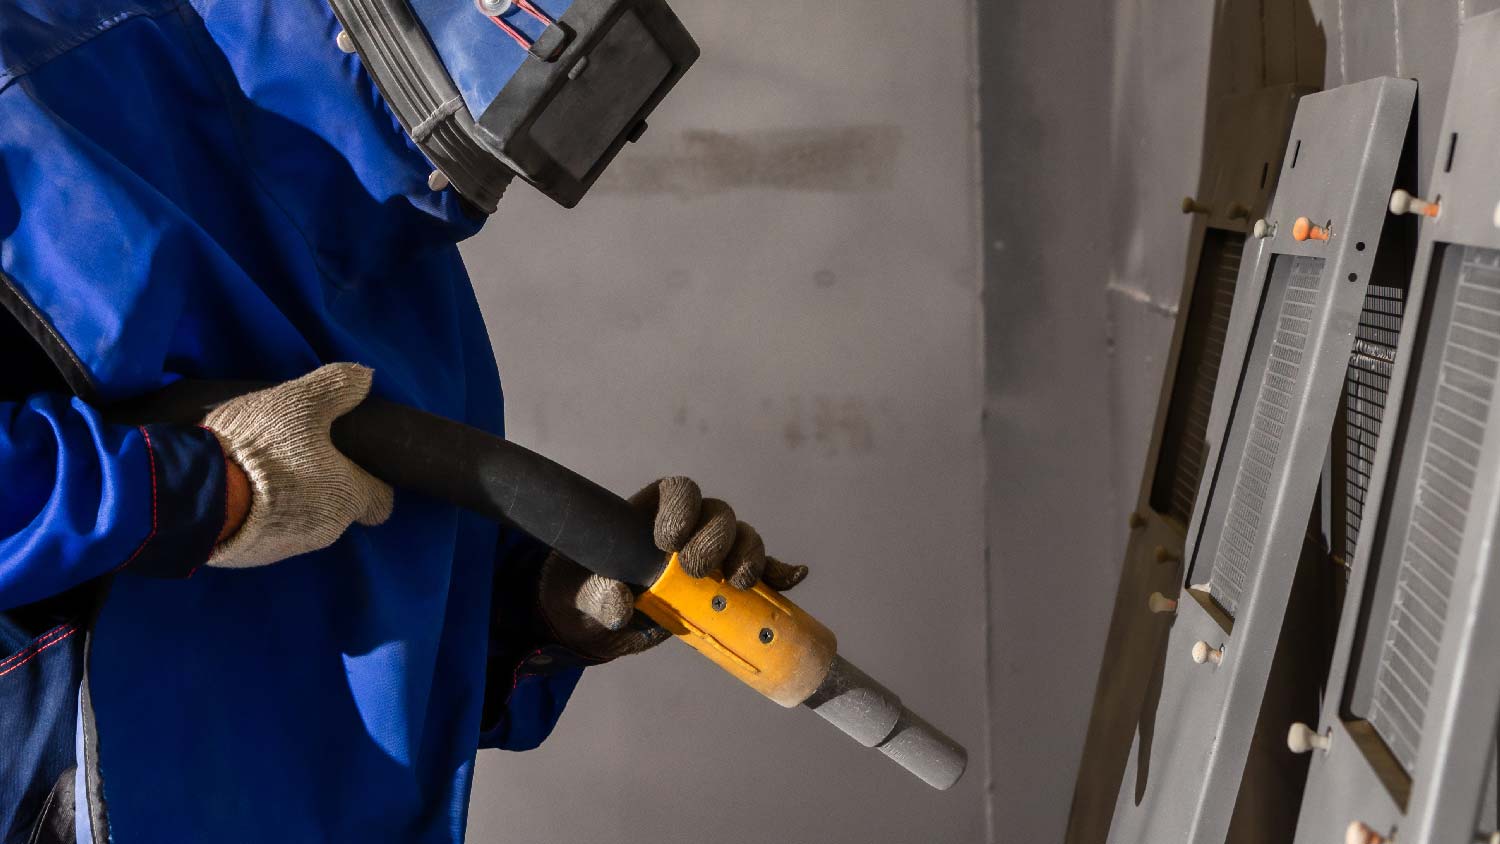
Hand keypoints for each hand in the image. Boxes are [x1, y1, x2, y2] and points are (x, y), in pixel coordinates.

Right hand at [202, 363, 393, 567]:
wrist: (197, 493)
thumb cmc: (262, 447)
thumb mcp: (302, 402)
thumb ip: (337, 387)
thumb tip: (365, 377)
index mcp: (348, 497)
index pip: (380, 502)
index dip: (372, 482)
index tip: (354, 464)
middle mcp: (326, 530)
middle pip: (338, 510)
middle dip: (324, 486)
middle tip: (298, 456)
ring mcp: (287, 548)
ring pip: (302, 521)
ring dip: (289, 500)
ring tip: (262, 470)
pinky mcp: (249, 557)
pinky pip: (264, 533)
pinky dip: (258, 515)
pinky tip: (237, 491)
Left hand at [538, 477, 808, 659]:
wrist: (592, 624)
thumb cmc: (582, 592)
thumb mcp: (579, 594)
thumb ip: (596, 595)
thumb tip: (621, 601)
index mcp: (650, 512)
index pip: (677, 491)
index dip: (681, 508)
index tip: (667, 540)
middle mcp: (687, 526)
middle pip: (718, 514)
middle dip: (716, 537)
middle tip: (697, 569)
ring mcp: (710, 555)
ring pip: (743, 538)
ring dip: (750, 555)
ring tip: (740, 583)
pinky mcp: (724, 586)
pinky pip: (759, 573)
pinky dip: (778, 574)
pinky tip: (792, 578)